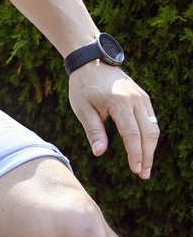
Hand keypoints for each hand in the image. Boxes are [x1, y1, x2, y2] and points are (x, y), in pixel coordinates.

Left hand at [68, 62, 158, 178]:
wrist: (91, 61)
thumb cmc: (83, 86)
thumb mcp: (82, 108)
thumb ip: (93, 130)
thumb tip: (99, 153)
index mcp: (119, 102)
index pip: (132, 134)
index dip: (135, 154)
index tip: (136, 170)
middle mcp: (135, 100)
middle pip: (148, 133)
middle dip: (147, 156)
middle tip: (143, 174)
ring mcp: (141, 97)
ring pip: (153, 127)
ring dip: (151, 148)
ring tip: (145, 165)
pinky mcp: (143, 97)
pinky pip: (151, 119)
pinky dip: (149, 135)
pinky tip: (144, 148)